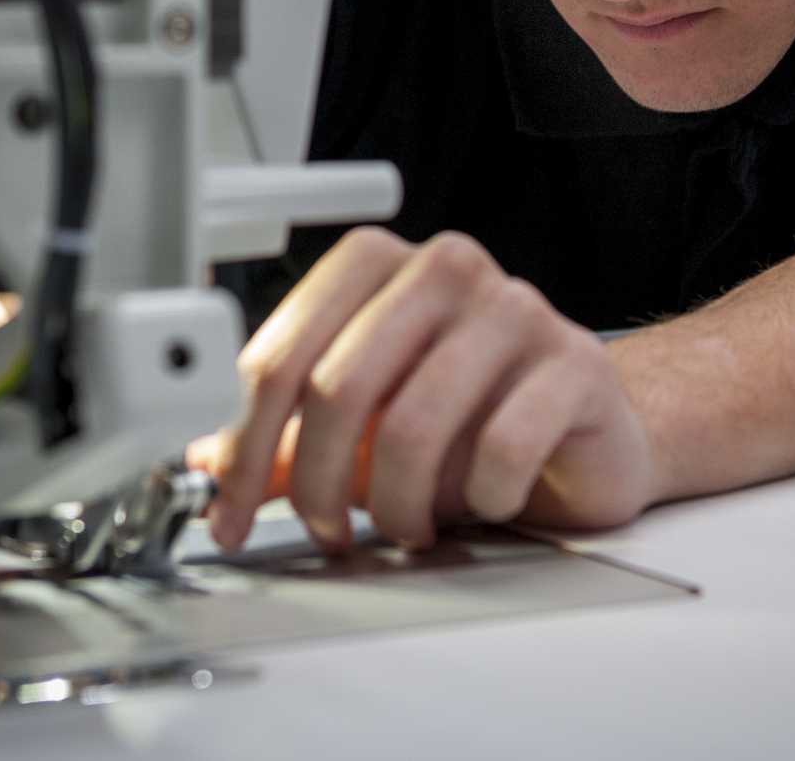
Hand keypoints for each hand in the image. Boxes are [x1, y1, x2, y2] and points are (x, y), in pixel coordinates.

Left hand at [195, 228, 655, 552]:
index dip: (244, 444)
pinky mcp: (576, 363)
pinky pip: (501, 447)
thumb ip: (288, 438)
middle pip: (339, 386)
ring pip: (414, 424)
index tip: (229, 509)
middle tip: (323, 528)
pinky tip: (483, 500)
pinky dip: (479, 495)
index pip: (282, 352)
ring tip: (404, 525)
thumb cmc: (473, 414)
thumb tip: (207, 460)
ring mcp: (515, 309)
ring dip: (396, 503)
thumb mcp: (365, 425)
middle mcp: (445, 269)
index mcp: (378, 266)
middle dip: (316, 482)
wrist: (587, 426)